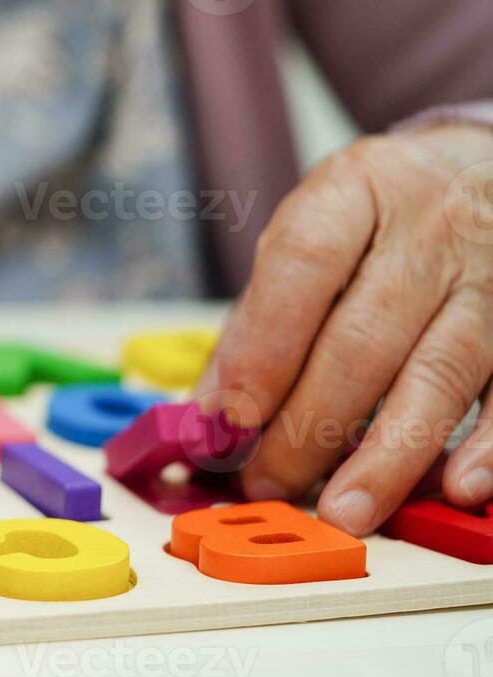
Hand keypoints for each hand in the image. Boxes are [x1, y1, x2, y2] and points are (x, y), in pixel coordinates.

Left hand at [196, 124, 492, 535]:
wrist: (487, 167)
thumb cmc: (383, 215)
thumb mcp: (315, 231)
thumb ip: (262, 317)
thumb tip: (211, 410)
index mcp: (356, 190)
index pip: (303, 263)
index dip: (264, 344)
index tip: (231, 414)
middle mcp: (430, 229)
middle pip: (364, 336)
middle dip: (309, 422)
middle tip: (267, 481)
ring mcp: (492, 277)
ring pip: (438, 374)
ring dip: (387, 454)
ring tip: (343, 508)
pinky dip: (489, 448)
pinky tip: (457, 488)